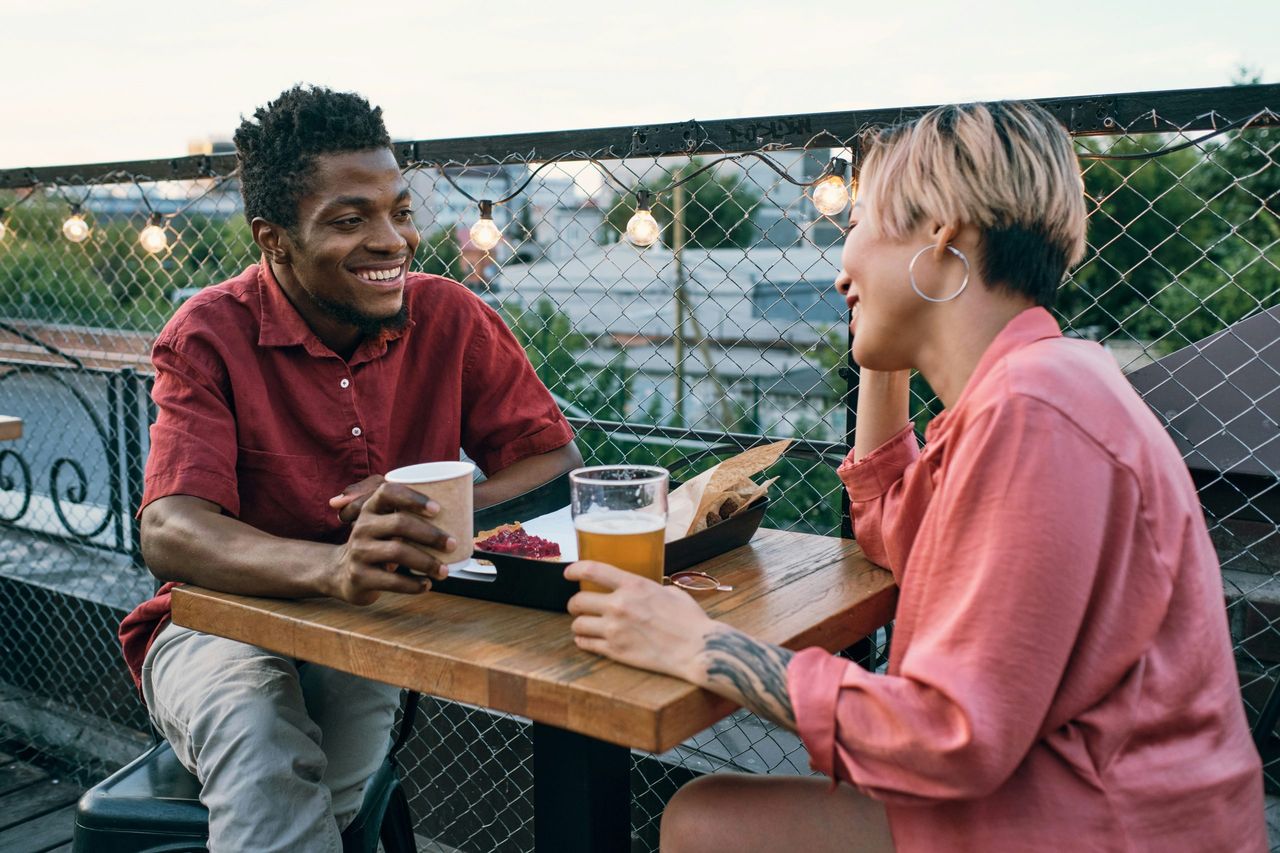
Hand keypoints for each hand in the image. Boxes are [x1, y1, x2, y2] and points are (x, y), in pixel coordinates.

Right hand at [326, 481, 456, 604]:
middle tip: (452, 544)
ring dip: (427, 562)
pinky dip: (413, 585)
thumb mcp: (384, 524)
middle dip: (430, 535)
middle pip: (399, 524)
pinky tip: (427, 585)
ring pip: (397, 552)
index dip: (413, 498)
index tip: (437, 509)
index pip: (388, 492)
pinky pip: (392, 580)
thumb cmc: (377, 544)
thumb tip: (458, 510)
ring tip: (444, 571)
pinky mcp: (359, 577)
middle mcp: (362, 527)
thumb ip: (408, 515)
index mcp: (371, 508)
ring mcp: (358, 552)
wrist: (341, 572)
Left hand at [564, 561, 714, 681]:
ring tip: (584, 625)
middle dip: (575, 604)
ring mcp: (615, 630)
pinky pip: (586, 645)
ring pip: (577, 625)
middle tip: (578, 607)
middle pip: (577, 602)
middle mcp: (620, 605)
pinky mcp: (615, 651)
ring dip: (578, 624)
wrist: (696, 649)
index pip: (592, 570)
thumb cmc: (690, 620)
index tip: (568, 573)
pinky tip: (588, 640)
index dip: (574, 570)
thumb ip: (650, 589)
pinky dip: (583, 642)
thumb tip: (642, 590)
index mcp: (634, 585)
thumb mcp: (671, 592)